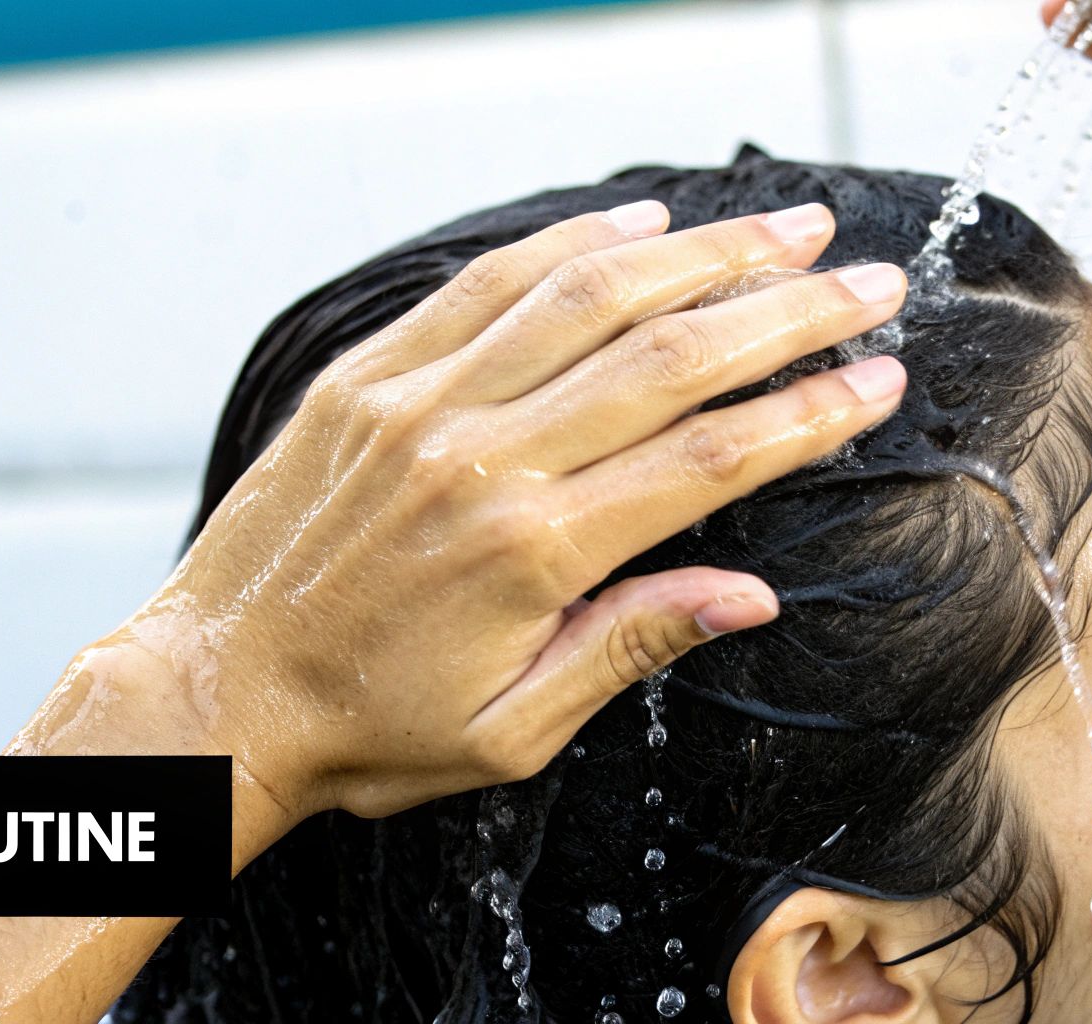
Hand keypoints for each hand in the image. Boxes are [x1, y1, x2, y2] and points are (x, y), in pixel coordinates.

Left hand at [65, 200, 907, 835]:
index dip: (808, 410)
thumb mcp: (513, 730)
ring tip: (786, 231)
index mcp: (532, 552)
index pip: (710, 455)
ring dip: (701, 253)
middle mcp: (481, 458)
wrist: (213, 694)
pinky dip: (568, 247)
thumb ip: (631, 645)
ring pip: (585, 298)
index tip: (878, 376)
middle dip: (788, 311)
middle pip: (669, 355)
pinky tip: (639, 225)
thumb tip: (750, 593)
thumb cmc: (366, 729)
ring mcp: (418, 404)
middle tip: (872, 282)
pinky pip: (483, 285)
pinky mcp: (366, 378)